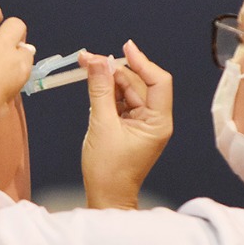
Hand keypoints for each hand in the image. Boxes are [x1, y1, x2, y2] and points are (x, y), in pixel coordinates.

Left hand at [0, 4, 34, 110]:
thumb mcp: (6, 105)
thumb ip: (9, 89)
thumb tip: (8, 88)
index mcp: (18, 65)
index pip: (27, 52)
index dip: (21, 54)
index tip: (16, 60)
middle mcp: (2, 47)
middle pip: (16, 25)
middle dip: (14, 29)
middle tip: (8, 37)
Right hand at [78, 40, 171, 208]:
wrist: (105, 196)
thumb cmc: (108, 170)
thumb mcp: (101, 125)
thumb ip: (100, 90)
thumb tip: (98, 62)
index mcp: (158, 122)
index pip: (158, 82)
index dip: (142, 62)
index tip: (125, 48)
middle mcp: (154, 120)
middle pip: (139, 83)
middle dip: (114, 69)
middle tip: (89, 58)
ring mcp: (141, 123)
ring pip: (127, 90)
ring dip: (107, 78)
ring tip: (85, 66)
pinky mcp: (129, 126)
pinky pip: (120, 101)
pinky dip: (106, 92)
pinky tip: (92, 83)